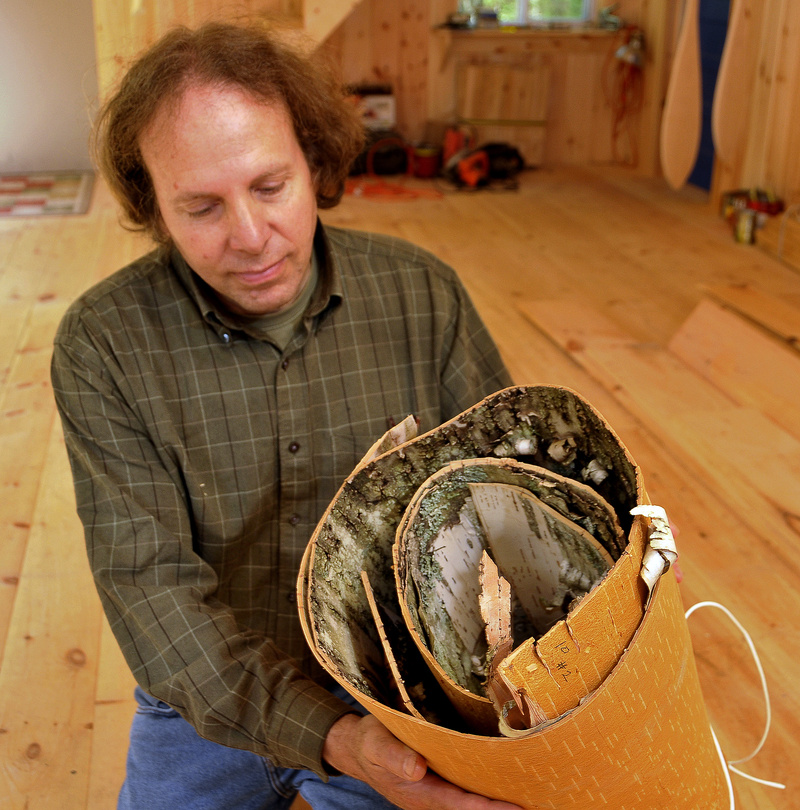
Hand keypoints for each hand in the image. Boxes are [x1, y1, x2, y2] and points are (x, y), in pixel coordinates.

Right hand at [323, 713, 522, 809]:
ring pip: (473, 799)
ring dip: (498, 799)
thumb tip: (417, 767)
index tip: (516, 808)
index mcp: (420, 793)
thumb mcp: (375, 744)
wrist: (358, 746)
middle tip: (539, 801)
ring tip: (533, 792)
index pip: (461, 805)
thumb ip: (394, 756)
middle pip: (472, 807)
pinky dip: (487, 785)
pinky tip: (507, 776)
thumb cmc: (368, 743)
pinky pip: (468, 787)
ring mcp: (438, 790)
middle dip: (502, 807)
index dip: (488, 808)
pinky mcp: (441, 778)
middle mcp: (433, 797)